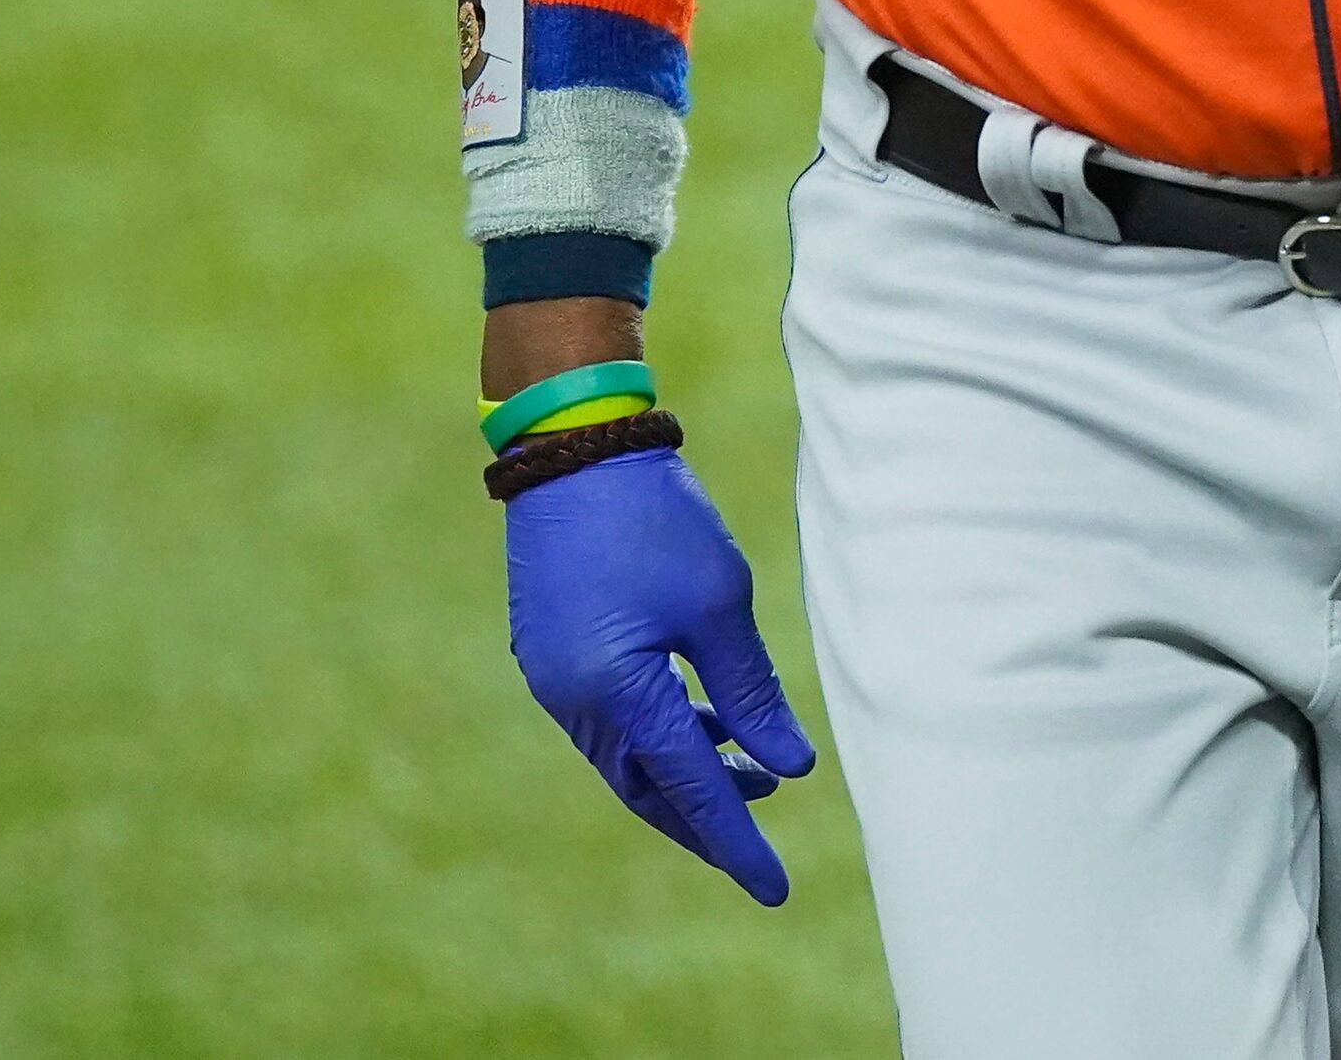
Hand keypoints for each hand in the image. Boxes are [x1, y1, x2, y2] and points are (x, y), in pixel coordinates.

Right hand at [505, 445, 818, 903]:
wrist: (573, 450)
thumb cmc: (656, 520)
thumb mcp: (719, 605)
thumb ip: (750, 694)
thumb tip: (789, 768)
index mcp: (617, 694)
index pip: (691, 790)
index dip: (737, 841)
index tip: (774, 889)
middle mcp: (573, 701)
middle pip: (647, 789)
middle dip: (706, 820)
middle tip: (761, 842)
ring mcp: (553, 678)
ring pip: (626, 757)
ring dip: (686, 772)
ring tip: (754, 772)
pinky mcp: (551, 653)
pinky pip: (608, 720)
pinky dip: (658, 734)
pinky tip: (704, 719)